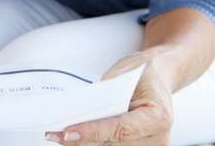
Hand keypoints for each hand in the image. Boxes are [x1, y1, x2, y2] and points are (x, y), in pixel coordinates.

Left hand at [45, 50, 173, 144]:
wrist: (157, 80)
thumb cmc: (141, 74)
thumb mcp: (123, 75)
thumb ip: (104, 96)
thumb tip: (78, 112)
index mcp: (159, 117)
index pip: (120, 129)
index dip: (92, 132)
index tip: (68, 132)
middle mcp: (158, 140)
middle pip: (112, 145)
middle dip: (82, 140)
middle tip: (54, 134)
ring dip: (84, 144)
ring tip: (58, 136)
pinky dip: (91, 142)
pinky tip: (72, 137)